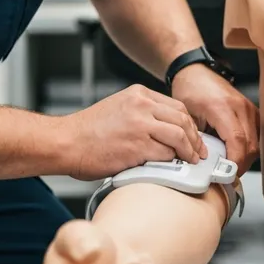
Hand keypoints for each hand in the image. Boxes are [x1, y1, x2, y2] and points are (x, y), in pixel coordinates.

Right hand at [61, 84, 207, 180]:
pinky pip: (166, 155)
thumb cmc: (87, 132)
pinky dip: (172, 163)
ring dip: (188, 152)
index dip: (189, 124)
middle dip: (194, 139)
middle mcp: (141, 105)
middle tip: (198, 152)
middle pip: (183, 119)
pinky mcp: (137, 147)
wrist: (65, 142)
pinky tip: (172, 168)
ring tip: (190, 161)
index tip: (193, 137)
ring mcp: (140, 125)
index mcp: (138, 94)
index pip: (177, 106)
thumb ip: (142, 114)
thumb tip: (166, 131)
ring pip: (179, 136)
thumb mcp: (118, 109)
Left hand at [170, 64, 259, 174]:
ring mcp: (248, 107)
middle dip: (241, 165)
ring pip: (256, 142)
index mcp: (221, 107)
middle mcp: (240, 106)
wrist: (196, 72)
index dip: (235, 162)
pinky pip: (257, 135)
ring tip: (231, 166)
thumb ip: (197, 139)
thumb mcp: (187, 116)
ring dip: (246, 158)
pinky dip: (249, 147)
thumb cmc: (190, 90)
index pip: (237, 141)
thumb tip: (204, 163)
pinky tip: (237, 153)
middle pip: (250, 145)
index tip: (227, 175)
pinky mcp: (252, 110)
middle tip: (227, 176)